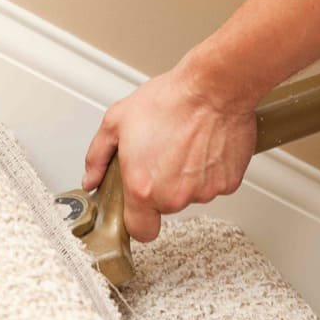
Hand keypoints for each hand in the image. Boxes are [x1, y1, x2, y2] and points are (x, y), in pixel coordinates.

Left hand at [82, 66, 255, 241]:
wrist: (215, 89)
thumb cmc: (171, 100)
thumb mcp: (117, 121)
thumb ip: (97, 157)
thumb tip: (92, 178)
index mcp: (143, 188)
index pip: (141, 231)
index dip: (139, 220)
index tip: (139, 208)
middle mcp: (175, 196)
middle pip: (166, 206)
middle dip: (163, 186)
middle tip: (162, 154)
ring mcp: (203, 191)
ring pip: (192, 194)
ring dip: (187, 176)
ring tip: (185, 144)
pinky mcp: (228, 183)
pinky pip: (215, 183)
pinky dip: (210, 169)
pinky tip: (204, 145)